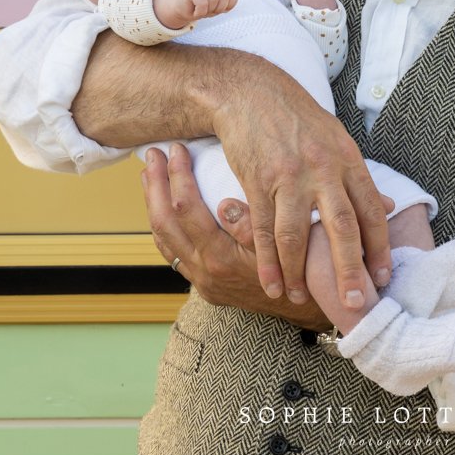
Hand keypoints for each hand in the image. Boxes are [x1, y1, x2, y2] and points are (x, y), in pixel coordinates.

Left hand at [142, 144, 329, 328]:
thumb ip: (252, 226)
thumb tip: (225, 204)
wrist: (304, 305)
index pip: (187, 208)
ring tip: (150, 175)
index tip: (177, 150)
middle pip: (164, 222)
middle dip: (155, 185)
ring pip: (164, 239)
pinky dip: (164, 224)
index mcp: (221, 257)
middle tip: (152, 156)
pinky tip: (164, 207)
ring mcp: (201, 280)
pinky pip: (173, 251)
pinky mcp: (204, 284)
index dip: (178, 175)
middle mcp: (205, 271)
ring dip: (154, 204)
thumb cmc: (299, 266)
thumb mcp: (283, 241)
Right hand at [153, 0, 238, 29]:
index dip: (230, 4)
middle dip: (218, 9)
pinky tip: (196, 11)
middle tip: (208, 11)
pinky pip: (202, 3)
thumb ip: (226, 1)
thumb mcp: (216, 4)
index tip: (220, 9)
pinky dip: (200, 12)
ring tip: (201, 10)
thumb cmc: (199, 6)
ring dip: (208, 11)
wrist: (178, 7)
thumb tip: (228, 5)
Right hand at [211, 61, 393, 309]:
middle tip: (356, 304)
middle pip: (342, 227)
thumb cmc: (298, 118)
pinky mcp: (258, 181)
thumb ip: (360, 178)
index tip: (383, 277)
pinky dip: (268, 261)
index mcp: (347, 158)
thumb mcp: (337, 139)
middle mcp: (323, 168)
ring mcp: (290, 176)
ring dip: (299, 273)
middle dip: (350, 270)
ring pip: (297, 235)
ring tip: (301, 298)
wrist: (252, 92)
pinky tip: (272, 283)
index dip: (380, 246)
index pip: (371, 209)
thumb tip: (390, 208)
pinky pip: (264, 229)